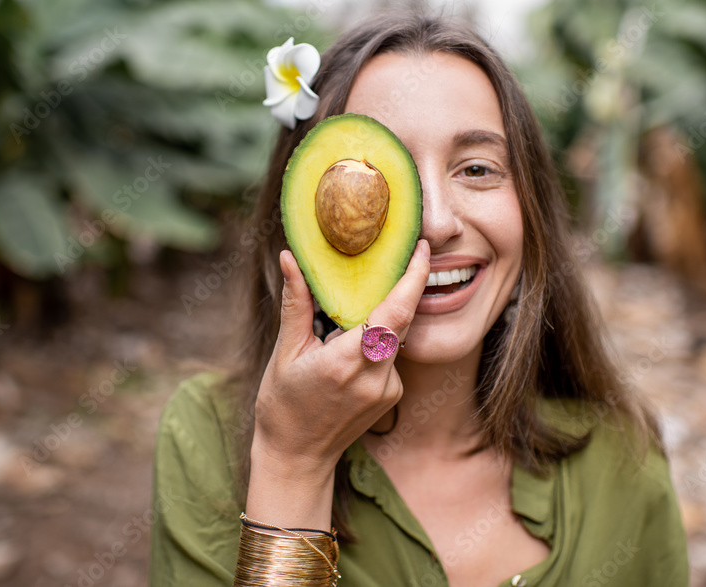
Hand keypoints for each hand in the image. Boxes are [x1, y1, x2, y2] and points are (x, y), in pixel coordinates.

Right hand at [251, 238, 430, 476]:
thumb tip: (291, 258)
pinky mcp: (392, 395)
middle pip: (400, 320)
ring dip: (379, 320)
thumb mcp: (284, 352)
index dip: (413, 278)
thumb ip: (296, 303)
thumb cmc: (283, 404)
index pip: (394, 313)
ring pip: (395, 337)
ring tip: (344, 325)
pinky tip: (348, 354)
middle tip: (395, 258)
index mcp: (346, 362)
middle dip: (400, 288)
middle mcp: (375, 377)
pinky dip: (375, 343)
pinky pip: (391, 355)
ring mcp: (388, 390)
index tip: (422, 248)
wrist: (297, 456)